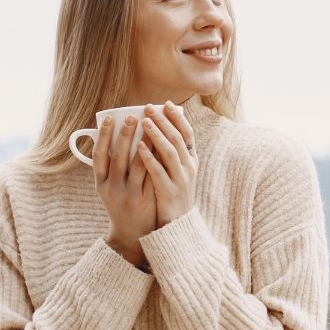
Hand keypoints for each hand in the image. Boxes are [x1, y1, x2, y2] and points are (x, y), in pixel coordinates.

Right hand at [92, 112, 155, 254]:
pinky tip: (162, 145)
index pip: (98, 156)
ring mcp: (129, 194)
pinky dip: (156, 159)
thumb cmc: (121, 204)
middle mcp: (112, 188)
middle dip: (125, 135)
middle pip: (118, 157)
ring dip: (144, 143)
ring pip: (137, 164)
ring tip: (150, 126)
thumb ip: (110, 167)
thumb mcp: (109, 188)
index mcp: (100, 183)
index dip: (102, 137)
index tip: (108, 119)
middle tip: (132, 117)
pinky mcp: (145, 199)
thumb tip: (115, 137)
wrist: (131, 235)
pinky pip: (151, 175)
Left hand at [136, 100, 197, 227]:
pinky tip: (138, 147)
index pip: (188, 134)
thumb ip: (171, 153)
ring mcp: (181, 180)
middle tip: (150, 107)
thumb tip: (158, 129)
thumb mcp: (177, 173)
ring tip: (144, 121)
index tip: (166, 104)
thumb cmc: (172, 195)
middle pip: (178, 139)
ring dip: (157, 135)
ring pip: (170, 152)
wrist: (177, 225)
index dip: (178, 118)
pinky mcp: (169, 192)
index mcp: (191, 161)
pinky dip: (149, 157)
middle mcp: (189, 168)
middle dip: (164, 121)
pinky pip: (159, 171)